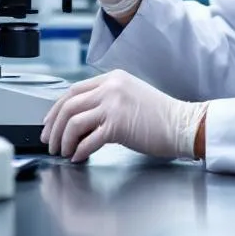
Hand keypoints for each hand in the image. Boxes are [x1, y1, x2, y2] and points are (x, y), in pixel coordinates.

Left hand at [40, 70, 206, 162]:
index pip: (72, 91)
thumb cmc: (161, 117)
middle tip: (49, 142)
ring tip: (63, 152)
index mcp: (112, 78)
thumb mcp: (129, 97)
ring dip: (64, 140)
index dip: (56, 109)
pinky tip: (78, 157)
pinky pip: (88, 139)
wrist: (184, 125)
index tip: (49, 124)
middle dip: (54, 127)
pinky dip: (79, 150)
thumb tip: (80, 119)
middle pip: (68, 105)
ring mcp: (114, 105)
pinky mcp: (119, 124)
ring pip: (73, 121)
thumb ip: (106, 101)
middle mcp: (110, 88)